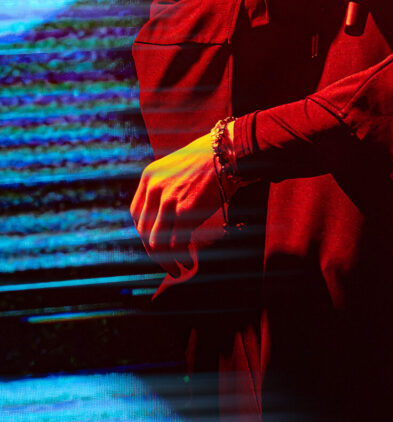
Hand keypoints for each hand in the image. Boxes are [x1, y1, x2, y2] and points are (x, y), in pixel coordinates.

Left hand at [130, 131, 235, 277]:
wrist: (227, 151)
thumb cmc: (207, 160)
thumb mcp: (175, 168)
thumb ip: (165, 188)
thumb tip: (164, 216)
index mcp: (148, 177)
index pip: (137, 215)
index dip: (144, 234)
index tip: (155, 244)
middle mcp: (154, 188)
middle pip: (144, 231)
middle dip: (154, 253)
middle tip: (166, 264)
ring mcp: (168, 199)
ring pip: (156, 242)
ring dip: (165, 261)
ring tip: (177, 269)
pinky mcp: (185, 210)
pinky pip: (176, 242)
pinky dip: (180, 257)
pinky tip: (188, 262)